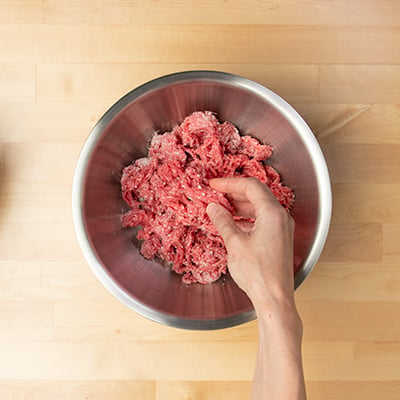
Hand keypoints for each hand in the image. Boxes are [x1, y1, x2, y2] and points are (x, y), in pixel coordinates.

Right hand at [206, 177, 295, 311]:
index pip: (251, 187)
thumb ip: (223, 221)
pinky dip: (247, 216)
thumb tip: (213, 207)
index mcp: (273, 213)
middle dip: (235, 192)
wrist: (275, 298)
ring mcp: (282, 228)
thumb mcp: (235, 243)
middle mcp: (281, 217)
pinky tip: (233, 222)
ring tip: (221, 207)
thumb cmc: (258, 273)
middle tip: (216, 194)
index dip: (230, 183)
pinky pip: (262, 219)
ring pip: (260, 206)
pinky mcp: (279, 238)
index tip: (214, 184)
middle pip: (257, 194)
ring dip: (240, 204)